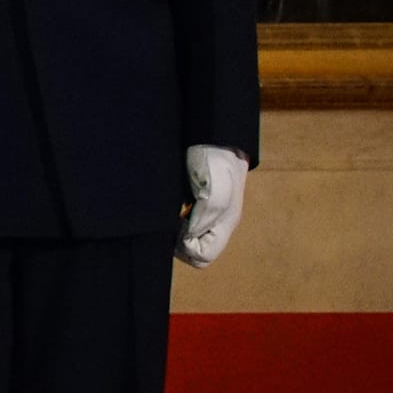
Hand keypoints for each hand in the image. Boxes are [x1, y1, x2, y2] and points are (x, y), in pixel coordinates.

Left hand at [179, 146, 250, 270]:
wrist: (214, 136)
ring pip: (186, 239)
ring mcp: (205, 214)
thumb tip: (189, 238)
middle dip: (175, 242)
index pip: (203, 257)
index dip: (184, 248)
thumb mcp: (215, 188)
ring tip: (167, 211)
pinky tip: (168, 205)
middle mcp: (215, 223)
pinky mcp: (196, 203)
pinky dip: (171, 220)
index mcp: (224, 224)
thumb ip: (206, 216)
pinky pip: (182, 224)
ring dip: (172, 232)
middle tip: (168, 221)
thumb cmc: (217, 160)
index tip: (175, 227)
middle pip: (193, 252)